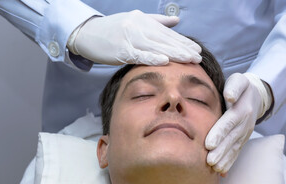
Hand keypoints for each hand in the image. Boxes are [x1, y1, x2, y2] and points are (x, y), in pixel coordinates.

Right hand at [67, 10, 201, 64]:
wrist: (87, 33)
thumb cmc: (113, 30)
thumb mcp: (135, 21)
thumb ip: (157, 21)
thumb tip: (176, 21)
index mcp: (144, 20)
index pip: (167, 33)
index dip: (183, 42)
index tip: (197, 50)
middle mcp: (138, 27)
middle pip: (165, 40)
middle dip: (183, 49)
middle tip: (198, 57)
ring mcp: (129, 37)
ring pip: (156, 46)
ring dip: (174, 54)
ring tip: (188, 60)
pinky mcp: (120, 49)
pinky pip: (139, 54)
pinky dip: (152, 57)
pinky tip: (164, 61)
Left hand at [205, 72, 271, 175]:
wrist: (256, 96)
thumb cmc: (241, 87)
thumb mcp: (239, 80)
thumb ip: (234, 86)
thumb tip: (229, 96)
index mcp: (241, 110)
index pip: (229, 122)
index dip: (219, 133)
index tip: (209, 144)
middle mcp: (244, 124)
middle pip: (231, 139)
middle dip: (220, 151)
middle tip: (209, 161)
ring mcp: (245, 134)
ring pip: (234, 148)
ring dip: (225, 159)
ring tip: (214, 169)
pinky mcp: (243, 140)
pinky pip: (237, 152)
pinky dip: (230, 162)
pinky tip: (221, 172)